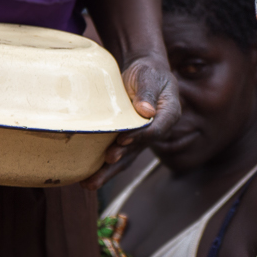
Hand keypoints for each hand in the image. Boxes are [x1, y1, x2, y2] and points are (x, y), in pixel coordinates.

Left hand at [81, 51, 178, 190]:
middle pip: (139, 149)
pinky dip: (103, 166)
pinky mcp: (128, 139)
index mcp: (169, 114)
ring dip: (108, 172)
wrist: (144, 72)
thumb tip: (146, 111)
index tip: (123, 139)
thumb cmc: (148, 71)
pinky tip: (87, 178)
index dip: (141, 135)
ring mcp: (142, 137)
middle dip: (121, 159)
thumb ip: (147, 93)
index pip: (157, 129)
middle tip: (106, 161)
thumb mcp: (150, 76)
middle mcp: (157, 130)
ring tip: (89, 184)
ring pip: (126, 157)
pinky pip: (117, 154)